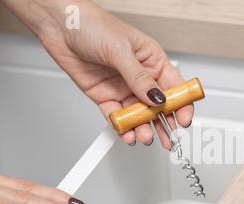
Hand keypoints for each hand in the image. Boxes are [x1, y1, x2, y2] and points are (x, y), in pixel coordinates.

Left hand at [1, 0, 192, 147]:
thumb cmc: (92, 25)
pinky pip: (117, 116)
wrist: (59, 25)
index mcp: (152, 60)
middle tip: (168, 139)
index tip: (183, 119)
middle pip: (158, 106)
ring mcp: (123, 88)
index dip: (181, 104)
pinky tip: (128, 133)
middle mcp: (140, 76)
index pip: (174, 87)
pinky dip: (123, 127)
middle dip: (165, 123)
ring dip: (143, 127)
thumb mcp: (121, 49)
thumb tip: (156, 97)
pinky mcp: (106, 96)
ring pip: (138, 114)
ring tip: (144, 136)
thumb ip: (139, 77)